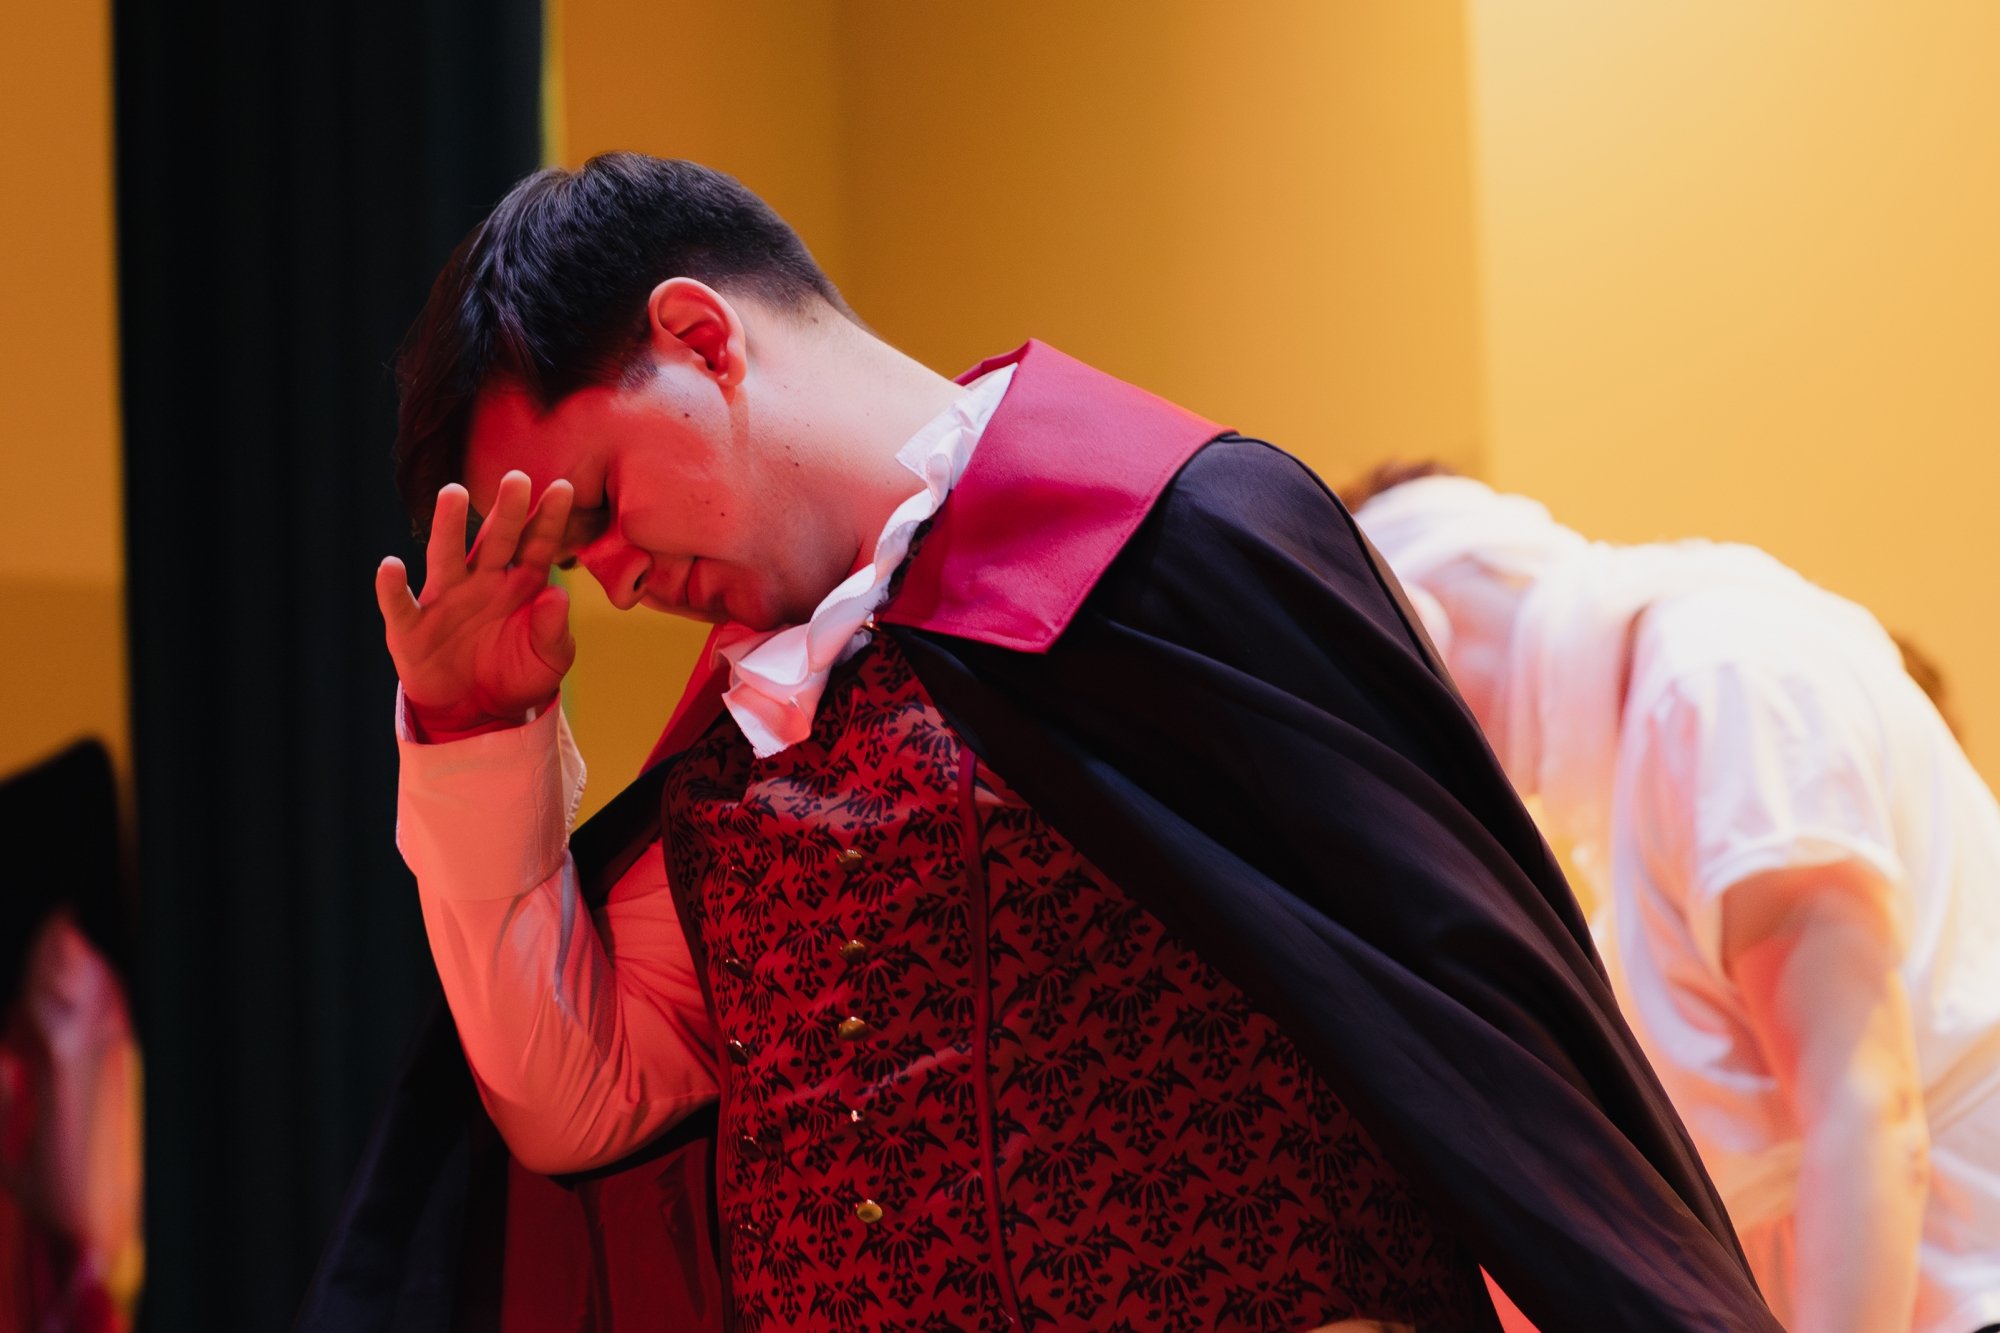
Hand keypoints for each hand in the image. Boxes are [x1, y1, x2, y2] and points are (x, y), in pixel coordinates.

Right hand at [375, 472, 576, 736]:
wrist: (477, 715)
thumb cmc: (517, 676)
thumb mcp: (548, 659)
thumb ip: (554, 629)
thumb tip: (558, 594)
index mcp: (520, 585)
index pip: (537, 546)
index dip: (549, 519)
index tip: (564, 487)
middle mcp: (481, 583)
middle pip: (495, 540)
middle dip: (506, 511)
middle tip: (517, 478)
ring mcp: (445, 601)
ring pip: (446, 556)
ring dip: (448, 526)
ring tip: (452, 493)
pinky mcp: (411, 629)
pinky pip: (399, 604)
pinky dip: (391, 587)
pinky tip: (391, 566)